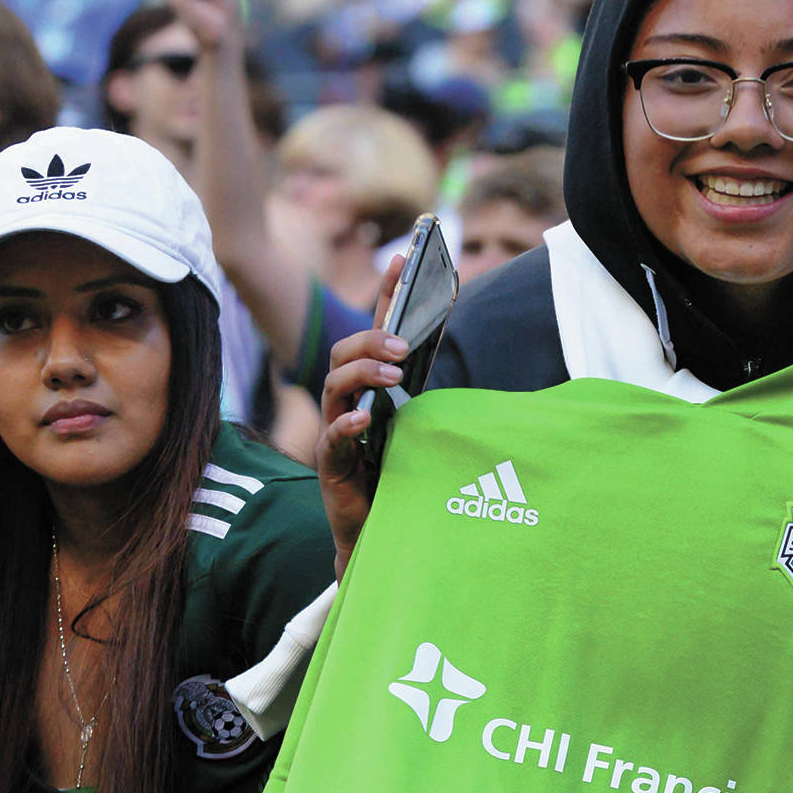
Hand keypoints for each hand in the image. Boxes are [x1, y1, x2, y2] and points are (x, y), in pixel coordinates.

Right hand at [317, 255, 407, 576]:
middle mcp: (351, 404)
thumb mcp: (425, 427)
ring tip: (393, 373)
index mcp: (375, 389)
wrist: (386, 534)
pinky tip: (367, 419)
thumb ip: (432, 391)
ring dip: (363, 374)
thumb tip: (460, 350)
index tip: (405, 258)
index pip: (377, 331)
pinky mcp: (332, 466)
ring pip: (335, 387)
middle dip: (371, 339)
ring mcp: (338, 433)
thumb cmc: (404, 478)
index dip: (388, 294)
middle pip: (344, 353)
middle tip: (401, 343)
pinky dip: (348, 426)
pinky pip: (333, 439)